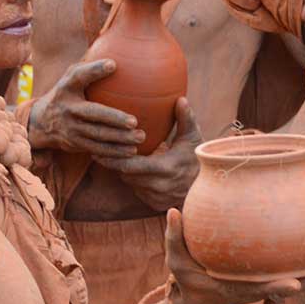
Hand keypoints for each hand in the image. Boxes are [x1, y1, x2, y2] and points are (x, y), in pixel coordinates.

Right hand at [28, 59, 142, 155]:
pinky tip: (131, 150)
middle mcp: (67, 108)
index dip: (94, 70)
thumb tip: (120, 55)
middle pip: (92, 113)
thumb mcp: (72, 76)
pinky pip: (97, 149)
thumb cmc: (67, 92)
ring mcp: (70, 128)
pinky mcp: (74, 144)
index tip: (113, 64)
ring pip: (97, 135)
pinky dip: (114, 151)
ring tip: (140, 136)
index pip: (79, 76)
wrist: (41, 122)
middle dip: (113, 118)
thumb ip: (90, 67)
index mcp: (67, 87)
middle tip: (135, 121)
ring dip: (119, 138)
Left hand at [100, 98, 201, 212]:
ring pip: (129, 182)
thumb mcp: (193, 137)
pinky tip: (124, 167)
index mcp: (166, 169)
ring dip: (120, 170)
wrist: (207, 187)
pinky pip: (136, 190)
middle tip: (97, 149)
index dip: (114, 157)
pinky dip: (131, 179)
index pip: (131, 166)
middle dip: (112, 162)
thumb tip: (181, 99)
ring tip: (107, 155)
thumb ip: (186, 119)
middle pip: (125, 174)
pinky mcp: (154, 204)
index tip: (100, 146)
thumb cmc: (198, 157)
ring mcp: (156, 198)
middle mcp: (159, 187)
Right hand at [164, 206, 304, 303]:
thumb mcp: (175, 262)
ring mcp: (263, 285)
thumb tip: (174, 210)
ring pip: (294, 281)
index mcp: (237, 290)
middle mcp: (255, 289)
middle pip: (289, 287)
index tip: (295, 284)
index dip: (279, 287)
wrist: (197, 301)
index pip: (260, 289)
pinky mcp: (265, 278)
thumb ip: (173, 238)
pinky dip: (304, 264)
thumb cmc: (187, 282)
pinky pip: (289, 270)